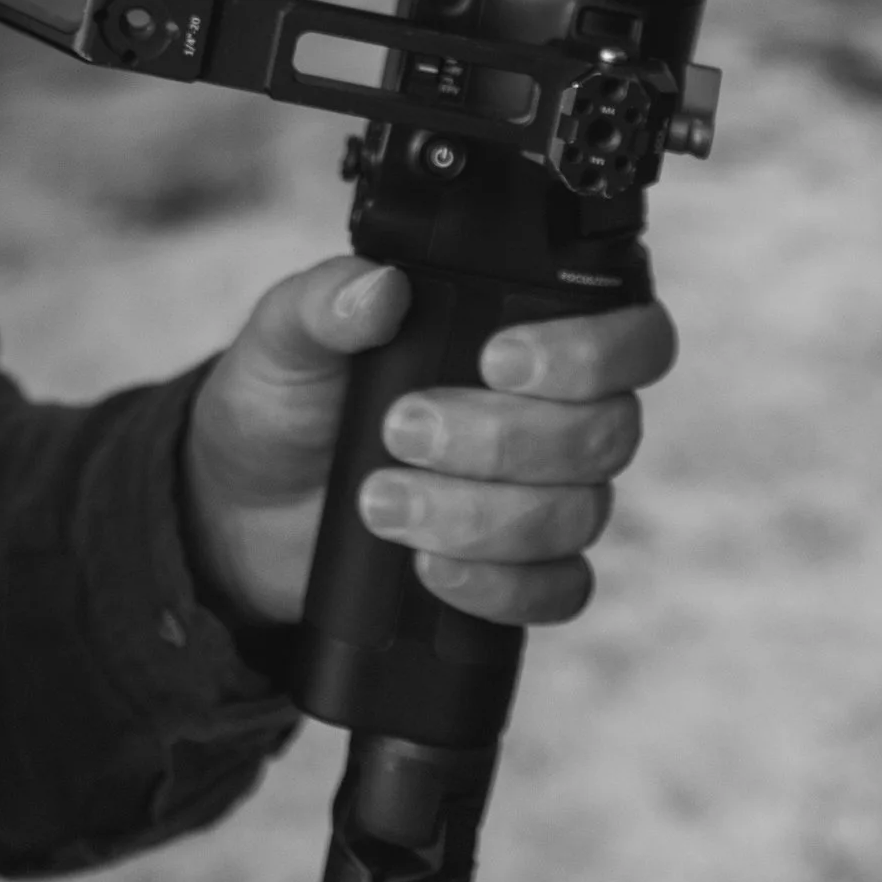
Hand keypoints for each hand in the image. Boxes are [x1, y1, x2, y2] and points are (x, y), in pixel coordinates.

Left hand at [181, 255, 676, 632]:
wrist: (246, 506)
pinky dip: (497, 585)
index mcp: (530, 334)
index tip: (497, 361)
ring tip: (382, 502)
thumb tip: (379, 289)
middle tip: (400, 429)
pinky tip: (429, 567)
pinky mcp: (517, 573)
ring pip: (578, 514)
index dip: (594, 353)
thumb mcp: (287, 337)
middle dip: (501, 439)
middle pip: (605, 432)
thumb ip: (325, 300)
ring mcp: (544, 499)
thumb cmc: (288, 400)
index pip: (634, 337)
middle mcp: (558, 415)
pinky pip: (558, 592)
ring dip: (479, 514)